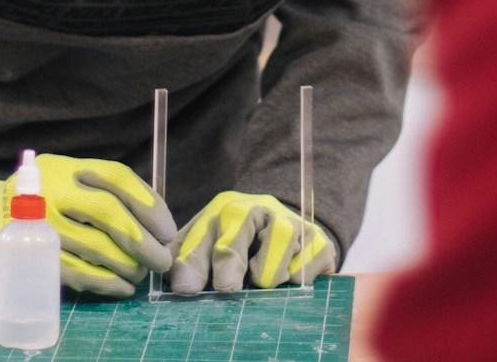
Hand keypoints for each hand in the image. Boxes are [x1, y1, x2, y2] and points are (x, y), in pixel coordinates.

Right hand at [0, 156, 176, 295]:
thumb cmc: (35, 203)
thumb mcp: (65, 182)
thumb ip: (101, 192)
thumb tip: (155, 222)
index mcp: (67, 168)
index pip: (117, 177)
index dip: (149, 203)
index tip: (168, 229)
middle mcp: (52, 190)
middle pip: (110, 213)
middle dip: (143, 239)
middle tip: (162, 259)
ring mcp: (39, 224)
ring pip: (96, 246)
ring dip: (127, 264)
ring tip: (140, 275)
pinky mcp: (30, 257)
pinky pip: (76, 272)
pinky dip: (104, 282)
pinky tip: (120, 287)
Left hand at [168, 191, 335, 293]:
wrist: (282, 230)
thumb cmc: (234, 245)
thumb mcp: (205, 246)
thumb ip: (187, 260)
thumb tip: (176, 283)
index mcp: (225, 210)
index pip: (206, 234)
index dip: (194, 261)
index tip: (187, 287)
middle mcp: (259, 208)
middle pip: (243, 228)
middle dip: (231, 260)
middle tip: (226, 287)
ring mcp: (291, 221)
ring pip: (281, 239)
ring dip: (268, 270)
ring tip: (261, 281)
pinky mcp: (319, 240)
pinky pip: (310, 261)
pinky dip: (297, 276)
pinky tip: (288, 277)